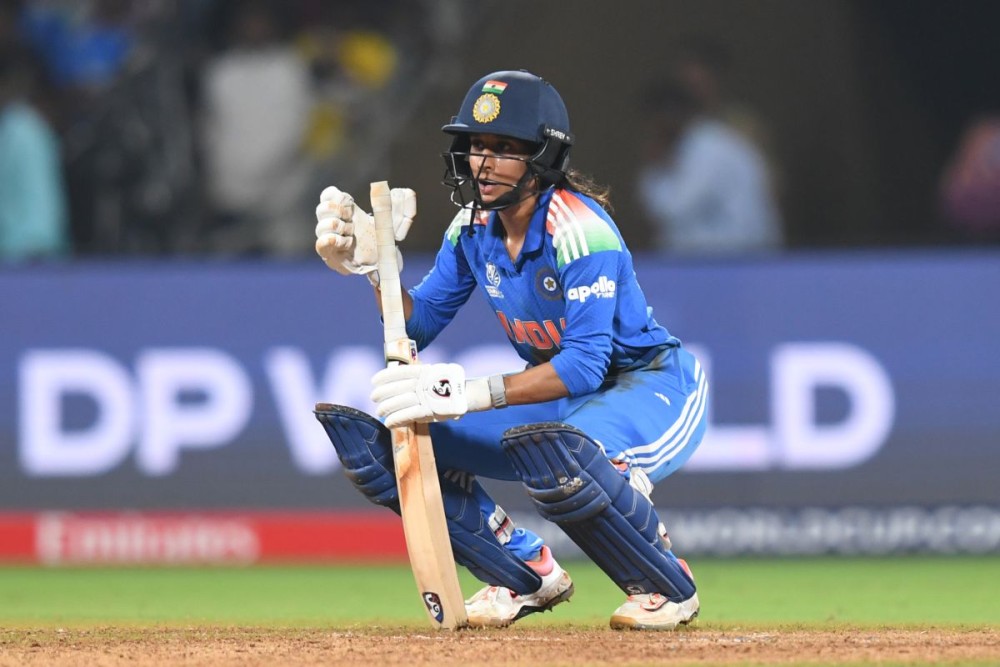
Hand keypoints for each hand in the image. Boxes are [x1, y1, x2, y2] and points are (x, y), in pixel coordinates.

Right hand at [314, 186, 415, 278]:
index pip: (328, 194)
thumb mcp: (397, 223)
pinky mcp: (329, 254)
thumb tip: (407, 191)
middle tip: (352, 220)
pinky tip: (347, 242)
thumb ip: (402, 206)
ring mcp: (330, 238)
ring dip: (339, 228)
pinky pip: (320, 244)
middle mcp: (335, 222)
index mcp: (347, 211)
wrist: (383, 265)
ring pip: (321, 226)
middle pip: (323, 207)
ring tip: (352, 235)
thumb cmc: (384, 241)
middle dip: (339, 211)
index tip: (351, 203)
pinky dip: (333, 240)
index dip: (337, 196)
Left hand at [371, 362, 490, 428]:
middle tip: (373, 397)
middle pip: (397, 387)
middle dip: (383, 393)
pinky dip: (396, 419)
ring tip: (379, 411)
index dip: (385, 376)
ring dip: (387, 407)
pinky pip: (408, 415)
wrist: (466, 395)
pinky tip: (388, 422)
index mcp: (423, 372)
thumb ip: (417, 377)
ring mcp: (426, 397)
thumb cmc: (447, 386)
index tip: (374, 380)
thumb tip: (398, 380)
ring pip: (400, 401)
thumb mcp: (432, 375)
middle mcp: (423, 383)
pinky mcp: (429, 411)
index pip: (400, 372)